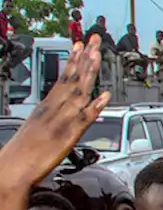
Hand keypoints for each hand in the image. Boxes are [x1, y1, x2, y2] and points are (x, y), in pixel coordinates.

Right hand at [0, 36, 109, 189]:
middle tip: (93, 39)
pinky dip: (95, 106)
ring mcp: (60, 121)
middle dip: (83, 58)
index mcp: (46, 107)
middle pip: (71, 79)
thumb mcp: (38, 127)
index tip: (80, 45)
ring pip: (78, 92)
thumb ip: (52, 117)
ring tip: (97, 55)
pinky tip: (104, 96)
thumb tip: (65, 111)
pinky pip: (83, 119)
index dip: (73, 61)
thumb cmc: (22, 153)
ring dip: (89, 73)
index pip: (62, 78)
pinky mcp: (67, 135)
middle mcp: (53, 109)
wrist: (11, 170)